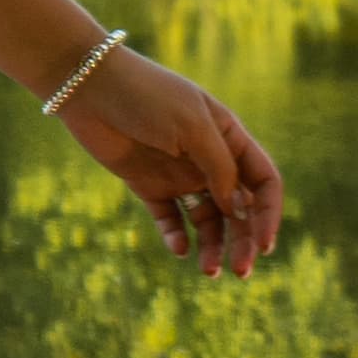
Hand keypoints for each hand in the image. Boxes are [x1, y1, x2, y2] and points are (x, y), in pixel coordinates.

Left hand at [57, 47, 285, 280]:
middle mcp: (208, 159)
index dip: (268, 214)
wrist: (88, 87)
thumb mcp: (191, 127)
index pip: (263, 182)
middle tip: (241, 270)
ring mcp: (178, 174)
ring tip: (208, 270)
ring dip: (213, 246)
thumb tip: (237, 209)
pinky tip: (179, 249)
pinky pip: (170, 219)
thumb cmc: (146, 97)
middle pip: (238, 208)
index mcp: (229, 137)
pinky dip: (177, 237)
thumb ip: (219, 167)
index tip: (264, 244)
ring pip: (207, 220)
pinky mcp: (148, 186)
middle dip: (243, 240)